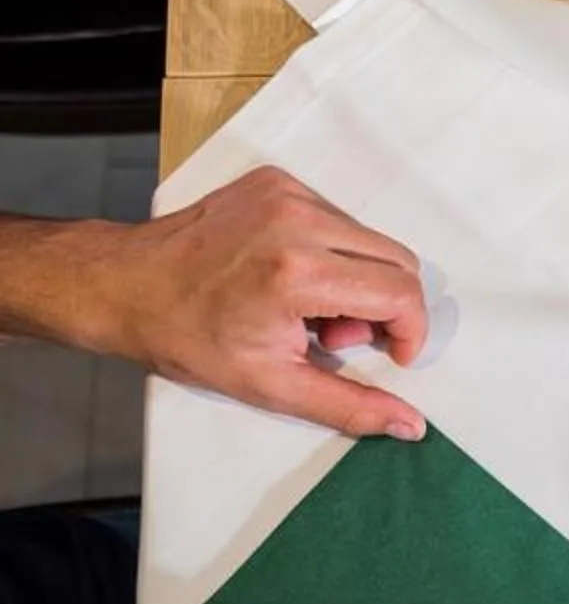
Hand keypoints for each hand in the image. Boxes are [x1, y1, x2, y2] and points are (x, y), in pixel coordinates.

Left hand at [66, 165, 429, 435]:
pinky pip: (336, 216)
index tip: (390, 353)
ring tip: (304, 308)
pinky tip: (288, 276)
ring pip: (369, 238)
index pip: (401, 292)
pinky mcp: (277, 180)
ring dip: (356, 277)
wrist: (124, 286)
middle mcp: (299, 221)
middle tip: (333, 336)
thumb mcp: (270, 386)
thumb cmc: (187, 337)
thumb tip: (409, 424)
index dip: (409, 330)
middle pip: (396, 260)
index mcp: (299, 272)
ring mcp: (288, 193)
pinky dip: (329, 250)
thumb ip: (349, 406)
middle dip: (382, 306)